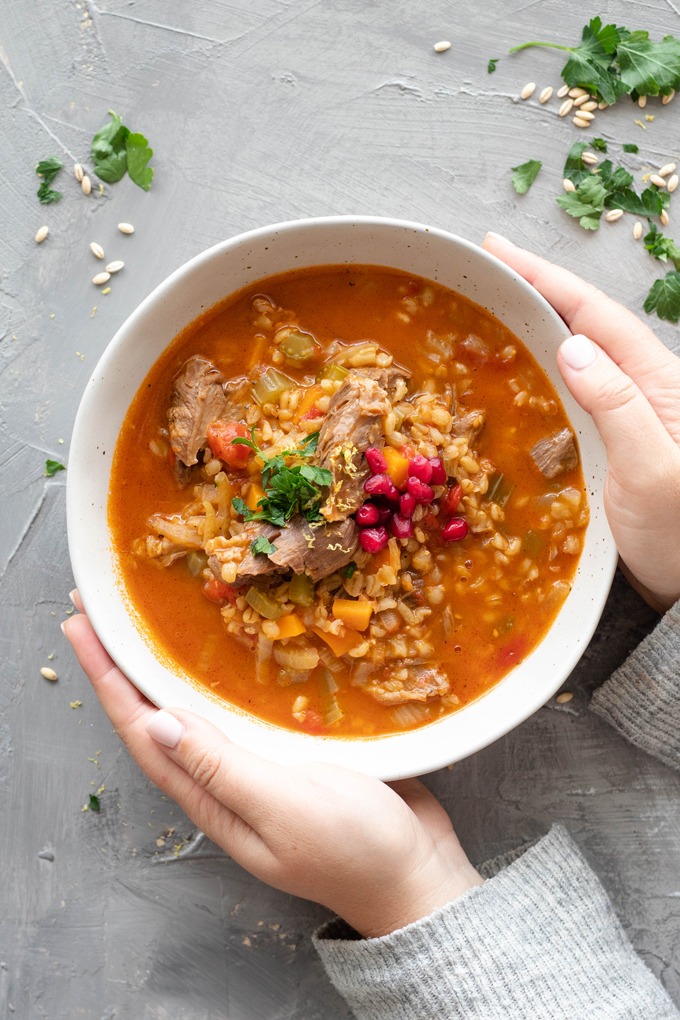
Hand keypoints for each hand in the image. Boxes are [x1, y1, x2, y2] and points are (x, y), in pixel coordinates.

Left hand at [62, 598, 481, 937]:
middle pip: (160, 716)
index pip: (143, 732)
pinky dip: (224, 677)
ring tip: (149, 622)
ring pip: (199, 709)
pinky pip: (242, 709)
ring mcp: (257, 767)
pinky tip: (230, 650)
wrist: (416, 874)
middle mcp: (224, 780)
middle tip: (102, 612)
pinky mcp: (291, 752)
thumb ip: (222, 768)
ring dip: (167, 667)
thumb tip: (156, 723)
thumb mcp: (285, 807)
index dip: (108, 680)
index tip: (82, 628)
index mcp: (212, 798)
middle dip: (126, 666)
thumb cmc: (354, 847)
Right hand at [483, 232, 679, 613]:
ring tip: (496, 301)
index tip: (500, 251)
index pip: (595, 315)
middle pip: (584, 322)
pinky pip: (568, 391)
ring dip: (535, 322)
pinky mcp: (608, 443)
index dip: (548, 278)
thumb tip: (572, 346)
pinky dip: (538, 368)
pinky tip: (517, 367)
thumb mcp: (652, 469)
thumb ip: (617, 405)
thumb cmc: (679, 533)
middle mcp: (640, 390)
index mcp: (656, 383)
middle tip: (489, 265)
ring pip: (574, 353)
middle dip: (538, 287)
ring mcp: (623, 416)